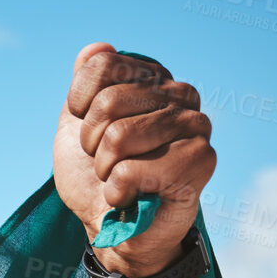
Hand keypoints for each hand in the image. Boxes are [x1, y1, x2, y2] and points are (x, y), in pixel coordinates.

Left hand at [52, 42, 214, 275]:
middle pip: (108, 101)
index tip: (90, 132)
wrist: (112, 230)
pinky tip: (134, 197)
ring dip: (106, 170)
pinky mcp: (202, 159)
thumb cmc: (95, 179)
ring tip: (121, 180)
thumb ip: (84, 86)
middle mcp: (180, 93)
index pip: (102, 65)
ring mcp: (195, 124)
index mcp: (152, 79)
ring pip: (120, 136)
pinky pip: (133, 170)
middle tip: (108, 163)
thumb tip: (97, 47)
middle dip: (92, 144)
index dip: (81, 107)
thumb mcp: (75, 128)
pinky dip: (120, 191)